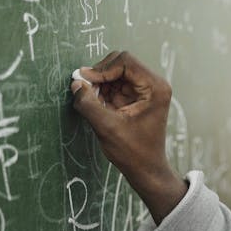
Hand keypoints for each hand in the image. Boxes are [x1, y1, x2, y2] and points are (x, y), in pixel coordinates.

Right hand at [70, 51, 187, 223]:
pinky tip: (97, 104)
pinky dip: (102, 91)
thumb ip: (89, 104)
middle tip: (84, 89)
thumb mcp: (107, 128)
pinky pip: (115, 84)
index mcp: (155, 88)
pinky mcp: (136, 97)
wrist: (146, 169)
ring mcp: (145, 90)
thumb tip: (76, 83)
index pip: (125, 61)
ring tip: (91, 99)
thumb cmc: (134, 152)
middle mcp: (153, 84)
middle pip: (120, 63)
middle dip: (100, 75)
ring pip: (115, 73)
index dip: (102, 69)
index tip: (85, 81)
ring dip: (100, 83)